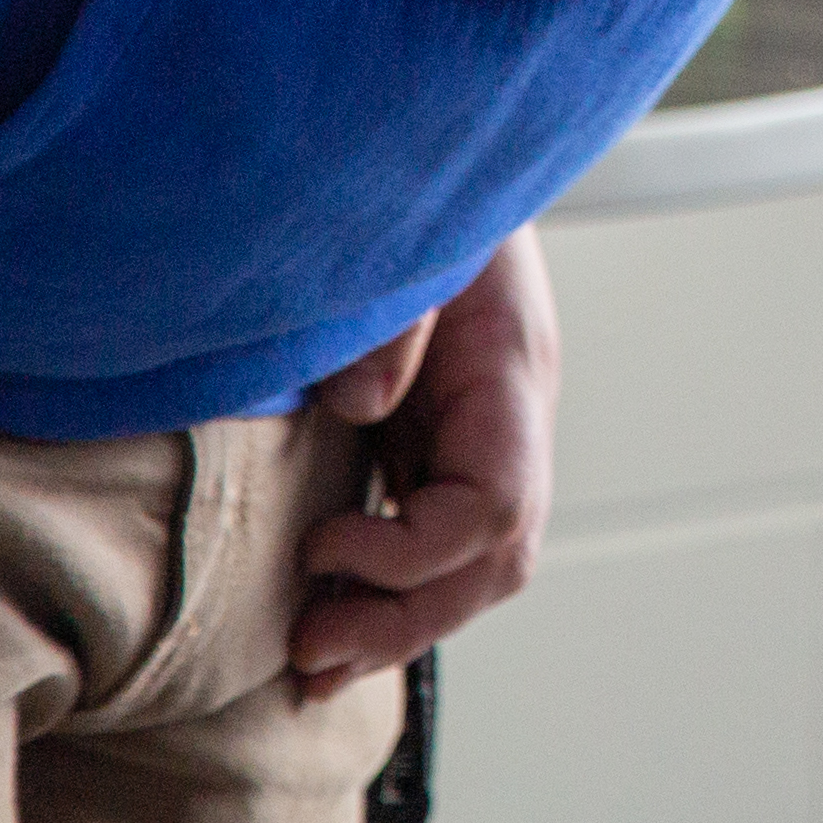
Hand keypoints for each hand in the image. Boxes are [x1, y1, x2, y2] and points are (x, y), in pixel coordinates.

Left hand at [289, 224, 560, 696]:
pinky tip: (329, 617)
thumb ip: (393, 316)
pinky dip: (390, 592)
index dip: (414, 552)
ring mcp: (483, 434)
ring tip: (312, 660)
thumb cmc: (425, 192)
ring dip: (398, 624)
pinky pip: (435, 538)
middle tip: (311, 653)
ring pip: (474, 565)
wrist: (429, 162)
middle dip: (407, 622)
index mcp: (511, 371)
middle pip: (496, 560)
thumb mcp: (411, 240)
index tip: (323, 541)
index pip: (496, 505)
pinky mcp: (443, 439)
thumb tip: (361, 404)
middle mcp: (511, 418)